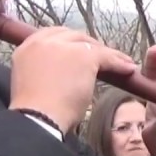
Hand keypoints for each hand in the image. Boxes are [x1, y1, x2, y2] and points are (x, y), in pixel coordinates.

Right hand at [9, 27, 138, 133]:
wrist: (37, 119)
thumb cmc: (35, 113)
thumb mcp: (33, 84)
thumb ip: (45, 72)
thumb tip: (62, 76)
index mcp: (26, 48)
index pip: (52, 35)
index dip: (69, 42)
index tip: (79, 49)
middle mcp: (43, 42)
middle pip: (73, 36)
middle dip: (89, 46)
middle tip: (102, 57)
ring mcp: (63, 47)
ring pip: (91, 46)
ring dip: (107, 54)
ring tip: (121, 63)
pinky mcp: (83, 57)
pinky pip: (106, 57)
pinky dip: (118, 63)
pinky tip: (128, 69)